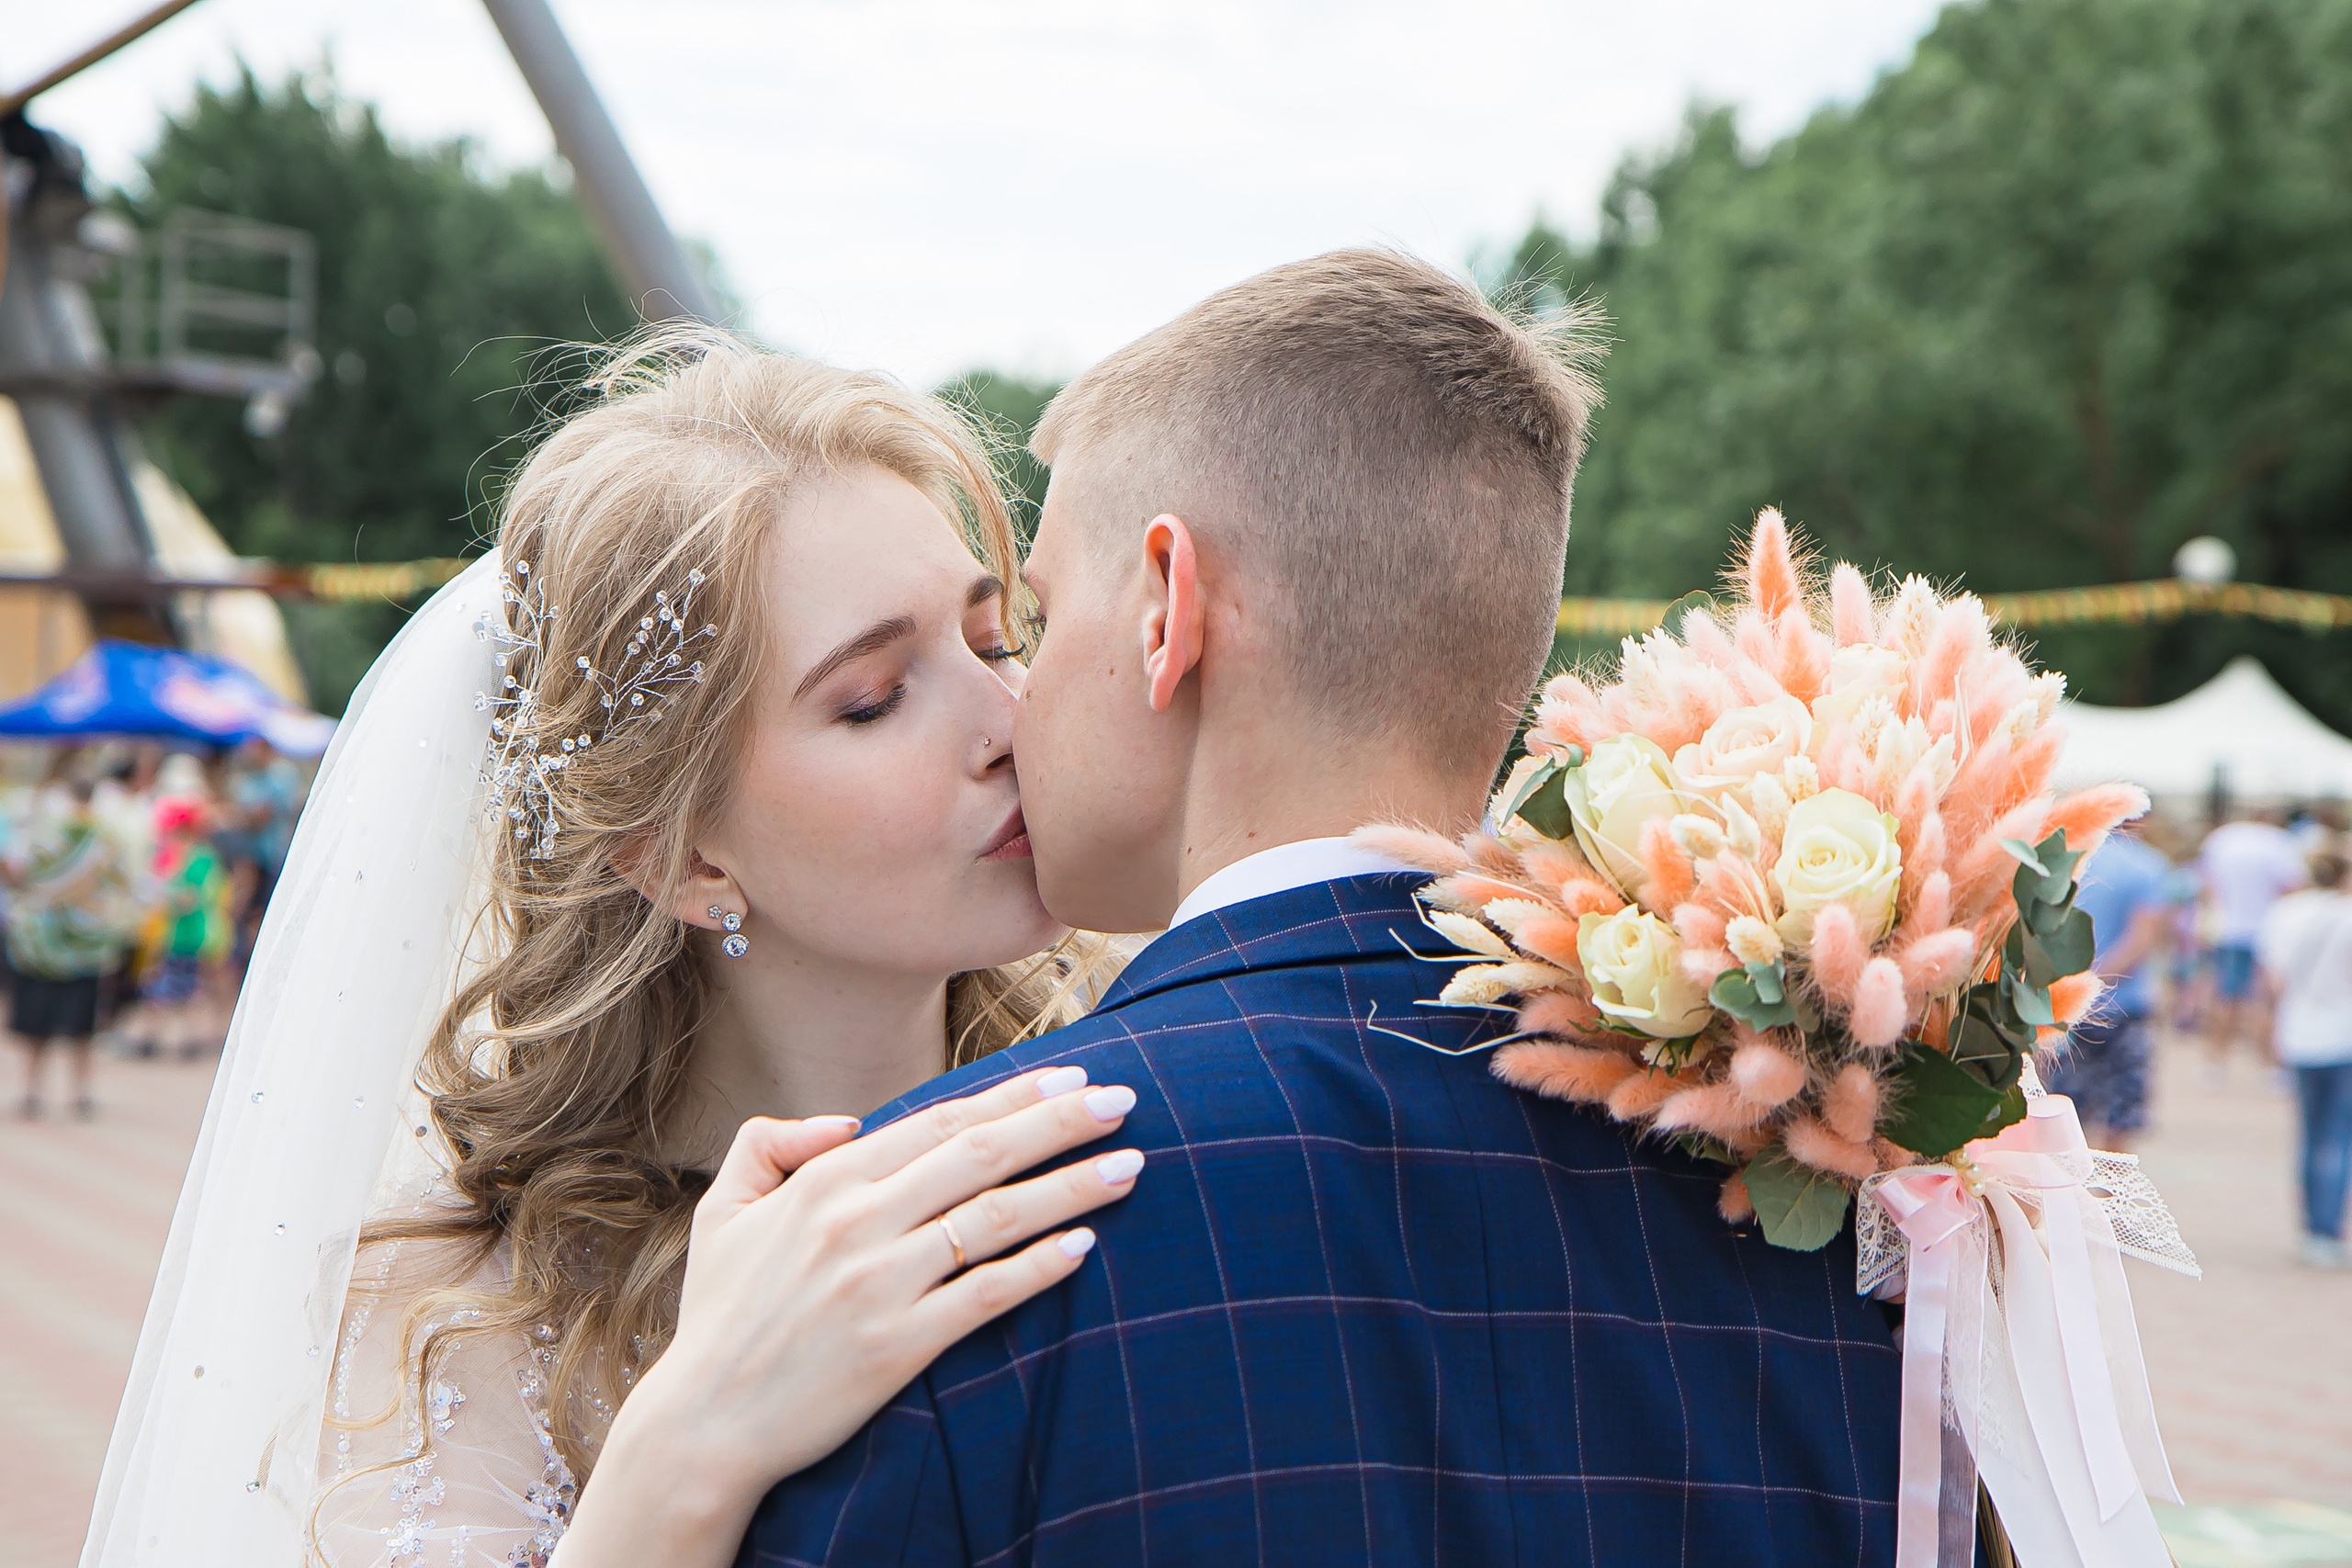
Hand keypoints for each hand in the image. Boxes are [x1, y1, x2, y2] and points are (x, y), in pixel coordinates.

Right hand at [557, 1064, 1142, 1566]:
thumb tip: (848, 1121)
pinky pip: (985, 1296)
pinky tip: (1085, 1245)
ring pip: (996, 1218)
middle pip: (981, 1155)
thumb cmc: (721, 1316)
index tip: (1070, 1074)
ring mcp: (880, 1284)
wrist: (704, 1424)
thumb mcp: (722, 1211)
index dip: (1012, 1095)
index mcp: (825, 1183)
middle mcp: (858, 1223)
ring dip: (1072, 1187)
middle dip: (1060, 1120)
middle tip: (1124, 1098)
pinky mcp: (898, 1346)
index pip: (940, 1122)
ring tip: (1130, 1165)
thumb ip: (771, 1143)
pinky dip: (1039, 1267)